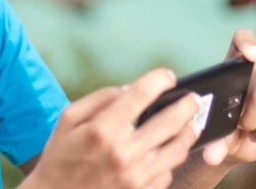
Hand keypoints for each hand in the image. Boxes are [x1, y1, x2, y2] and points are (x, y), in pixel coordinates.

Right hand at [25, 68, 203, 188]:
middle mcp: (123, 153)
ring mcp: (135, 178)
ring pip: (178, 149)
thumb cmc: (61, 155)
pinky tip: (167, 151)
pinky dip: (171, 159)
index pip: (141, 94)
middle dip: (188, 104)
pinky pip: (168, 173)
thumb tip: (132, 88)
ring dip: (189, 132)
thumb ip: (101, 98)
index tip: (168, 76)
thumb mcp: (69, 118)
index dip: (160, 79)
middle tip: (194, 98)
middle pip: (170, 121)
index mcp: (102, 129)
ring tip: (191, 123)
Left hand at [200, 30, 255, 166]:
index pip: (242, 39)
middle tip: (241, 125)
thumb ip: (214, 142)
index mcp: (232, 65)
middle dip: (251, 113)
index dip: (248, 43)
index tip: (252, 56)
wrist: (234, 143)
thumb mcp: (213, 134)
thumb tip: (213, 157)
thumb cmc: (219, 129)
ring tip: (252, 131)